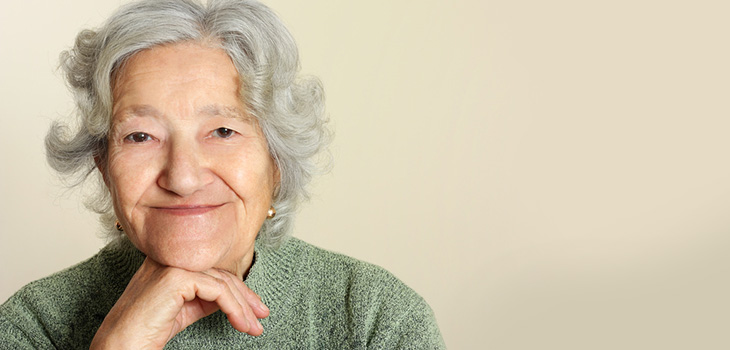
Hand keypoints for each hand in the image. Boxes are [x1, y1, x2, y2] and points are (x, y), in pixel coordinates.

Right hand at [90, 258, 268, 348]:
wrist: (120, 347)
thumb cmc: (146, 332)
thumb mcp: (184, 310)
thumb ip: (204, 298)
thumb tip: (233, 298)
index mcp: (168, 260)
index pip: (212, 269)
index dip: (237, 288)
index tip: (254, 309)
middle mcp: (169, 257)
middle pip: (220, 273)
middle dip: (246, 297)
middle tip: (261, 318)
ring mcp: (171, 264)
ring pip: (222, 281)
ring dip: (243, 307)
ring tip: (254, 327)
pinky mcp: (175, 277)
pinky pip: (217, 290)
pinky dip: (234, 308)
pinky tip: (240, 323)